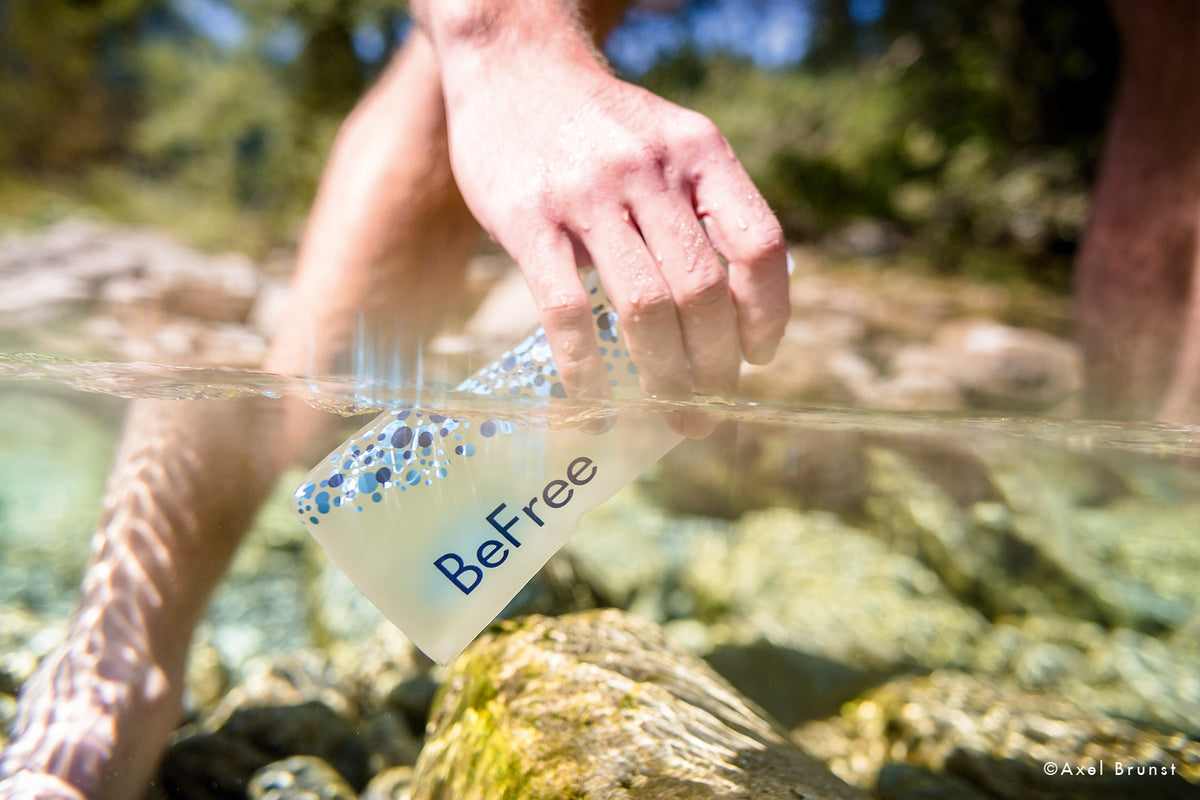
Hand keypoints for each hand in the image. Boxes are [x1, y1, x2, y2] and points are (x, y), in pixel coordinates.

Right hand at [422, 2, 789, 432]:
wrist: (513, 66)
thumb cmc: (600, 125)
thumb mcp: (670, 140)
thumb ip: (702, 209)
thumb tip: (736, 310)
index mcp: (699, 152)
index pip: (758, 244)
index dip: (768, 313)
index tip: (759, 357)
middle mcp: (649, 170)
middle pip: (702, 290)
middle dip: (715, 366)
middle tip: (710, 409)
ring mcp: (586, 194)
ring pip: (644, 307)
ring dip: (664, 376)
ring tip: (670, 411)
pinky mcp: (527, 219)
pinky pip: (567, 311)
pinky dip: (586, 368)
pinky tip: (595, 399)